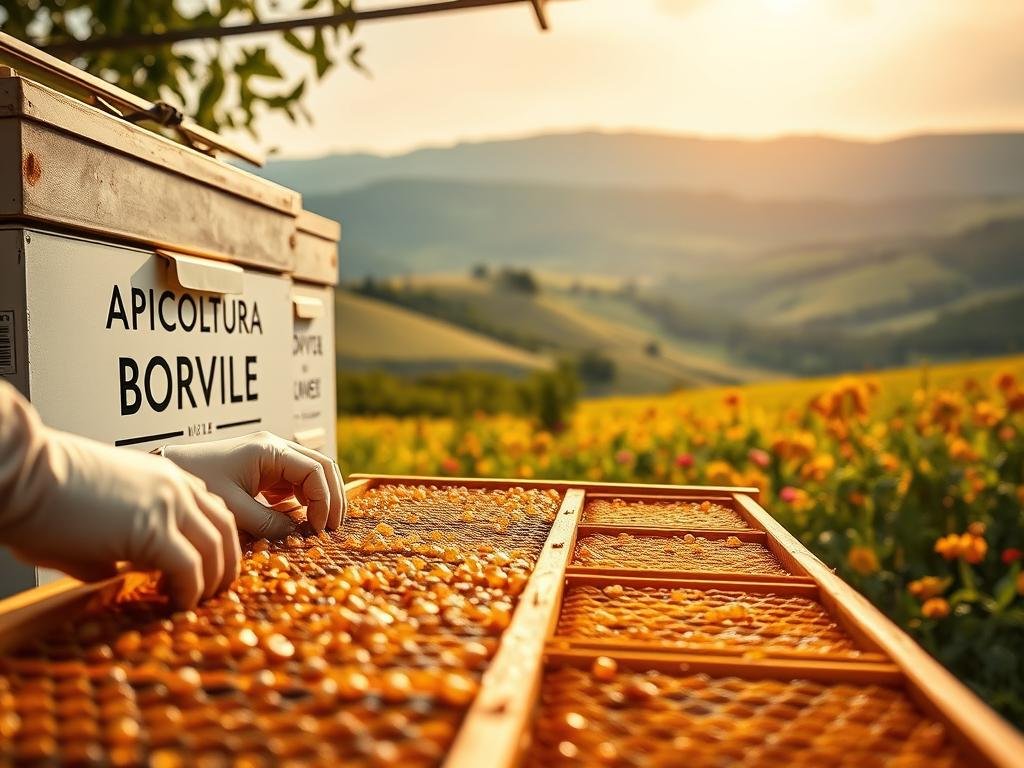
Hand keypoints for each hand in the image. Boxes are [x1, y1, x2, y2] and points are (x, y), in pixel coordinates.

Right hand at [1, 429, 240, 608]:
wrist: (22, 472)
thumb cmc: (42, 494)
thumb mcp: (89, 519)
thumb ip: (109, 544)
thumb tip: (110, 572)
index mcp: (163, 478)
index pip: (209, 511)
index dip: (213, 543)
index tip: (206, 569)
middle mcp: (174, 487)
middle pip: (224, 528)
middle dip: (225, 564)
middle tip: (214, 592)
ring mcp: (167, 505)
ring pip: (215, 548)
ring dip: (211, 581)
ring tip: (196, 603)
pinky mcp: (152, 530)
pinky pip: (189, 567)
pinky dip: (189, 590)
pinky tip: (177, 604)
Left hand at [163, 432, 345, 539]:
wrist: (170, 468)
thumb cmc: (197, 481)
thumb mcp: (234, 507)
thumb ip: (267, 523)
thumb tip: (297, 535)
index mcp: (270, 450)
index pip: (315, 470)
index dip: (324, 500)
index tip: (318, 528)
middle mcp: (277, 448)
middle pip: (322, 467)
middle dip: (332, 497)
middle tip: (333, 528)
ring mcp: (273, 458)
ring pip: (313, 474)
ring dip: (322, 498)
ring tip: (321, 526)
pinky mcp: (267, 470)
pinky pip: (297, 482)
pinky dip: (306, 500)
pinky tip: (302, 520)